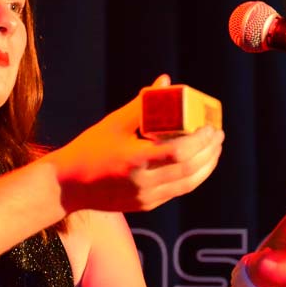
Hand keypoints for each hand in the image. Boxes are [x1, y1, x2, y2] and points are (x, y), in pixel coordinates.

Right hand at [48, 74, 224, 213]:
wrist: (68, 186)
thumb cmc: (89, 149)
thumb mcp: (114, 124)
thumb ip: (142, 104)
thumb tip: (164, 81)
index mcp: (135, 161)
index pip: (179, 153)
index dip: (201, 141)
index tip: (210, 127)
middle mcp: (143, 183)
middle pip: (190, 169)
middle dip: (210, 151)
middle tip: (217, 134)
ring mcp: (146, 198)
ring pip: (188, 184)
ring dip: (207, 166)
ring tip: (214, 148)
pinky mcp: (146, 205)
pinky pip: (177, 191)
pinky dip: (192, 176)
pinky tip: (198, 163)